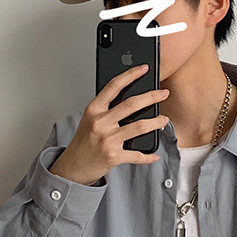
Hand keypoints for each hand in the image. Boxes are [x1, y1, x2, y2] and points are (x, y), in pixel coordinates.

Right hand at [49, 64, 169, 185]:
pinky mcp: (113, 156)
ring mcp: (107, 140)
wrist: (72, 167)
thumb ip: (106, 110)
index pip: (114, 86)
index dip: (130, 75)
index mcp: (93, 110)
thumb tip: (133, 101)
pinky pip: (137, 154)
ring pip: (139, 127)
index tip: (144, 68)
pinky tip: (155, 154)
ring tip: (164, 119)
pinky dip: (148, 156)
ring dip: (156, 122)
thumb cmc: (83, 142)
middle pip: (131, 104)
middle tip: (164, 93)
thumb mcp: (89, 120)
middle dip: (152, 96)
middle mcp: (100, 122)